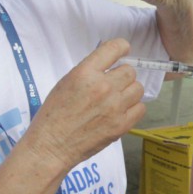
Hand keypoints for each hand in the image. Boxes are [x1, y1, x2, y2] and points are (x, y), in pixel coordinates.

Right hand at [22, 39, 145, 170]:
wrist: (51, 146)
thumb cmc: (53, 115)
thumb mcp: (66, 83)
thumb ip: (88, 72)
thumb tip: (109, 66)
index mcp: (85, 73)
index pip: (114, 48)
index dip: (122, 47)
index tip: (124, 51)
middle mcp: (103, 86)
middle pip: (129, 71)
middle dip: (122, 75)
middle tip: (113, 84)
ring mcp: (114, 106)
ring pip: (138, 88)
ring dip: (129, 91)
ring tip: (118, 99)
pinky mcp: (121, 125)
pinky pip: (141, 108)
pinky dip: (133, 108)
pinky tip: (122, 111)